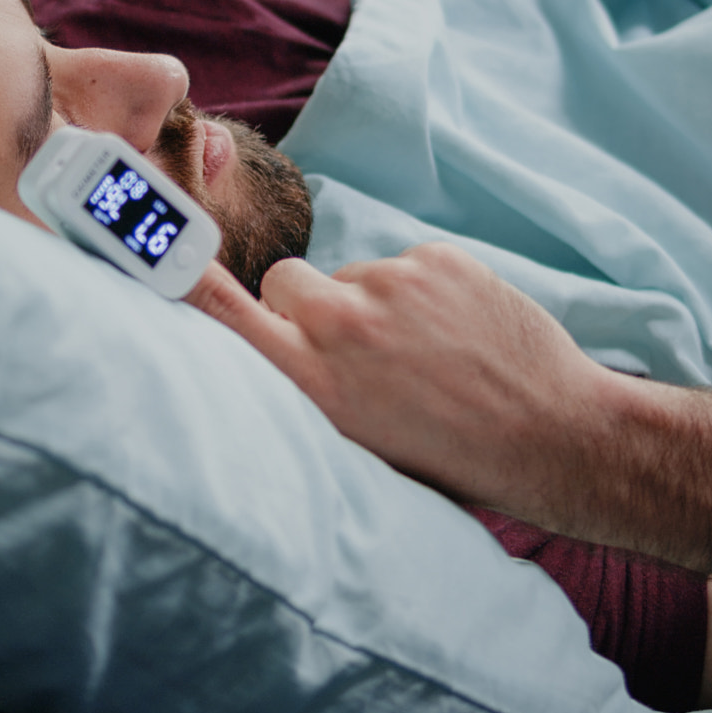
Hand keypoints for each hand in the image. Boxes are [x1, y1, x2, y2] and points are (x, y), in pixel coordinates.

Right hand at [187, 244, 618, 517]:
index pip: (218, 308)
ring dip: (377, 305)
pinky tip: (458, 337)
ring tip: (426, 357)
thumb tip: (262, 346)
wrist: (552, 437)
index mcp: (310, 384)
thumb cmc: (449, 462)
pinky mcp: (438, 259)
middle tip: (357, 353)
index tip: (159, 251)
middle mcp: (340, 327)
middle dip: (307, 306)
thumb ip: (302, 393)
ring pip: (354, 276)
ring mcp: (391, 285)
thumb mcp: (354, 447)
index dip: (183, 273)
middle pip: (285, 282)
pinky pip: (407, 264)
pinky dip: (426, 292)